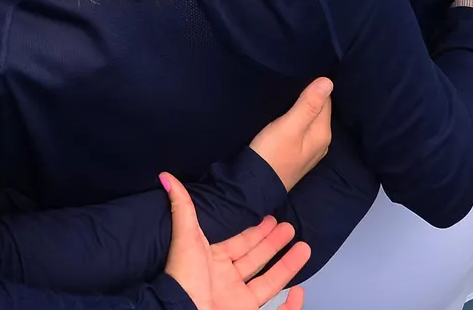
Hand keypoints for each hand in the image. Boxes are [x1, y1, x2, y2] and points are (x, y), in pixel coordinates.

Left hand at [162, 174, 309, 309]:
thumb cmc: (185, 278)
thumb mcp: (186, 238)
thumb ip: (182, 208)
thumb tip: (166, 176)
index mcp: (212, 261)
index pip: (240, 244)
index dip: (256, 232)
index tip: (272, 219)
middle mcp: (226, 280)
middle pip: (256, 259)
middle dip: (274, 243)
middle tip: (291, 228)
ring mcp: (238, 299)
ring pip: (270, 281)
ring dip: (288, 265)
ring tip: (305, 247)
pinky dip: (290, 306)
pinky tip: (300, 291)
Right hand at [249, 78, 332, 190]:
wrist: (254, 186)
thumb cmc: (270, 154)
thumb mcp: (288, 127)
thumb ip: (308, 105)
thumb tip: (328, 82)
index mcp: (322, 133)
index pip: (326, 100)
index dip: (315, 86)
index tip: (301, 73)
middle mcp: (321, 142)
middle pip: (320, 110)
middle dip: (310, 96)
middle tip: (295, 80)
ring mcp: (309, 150)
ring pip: (310, 120)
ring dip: (302, 108)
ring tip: (290, 94)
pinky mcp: (296, 154)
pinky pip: (302, 129)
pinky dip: (297, 119)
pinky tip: (286, 115)